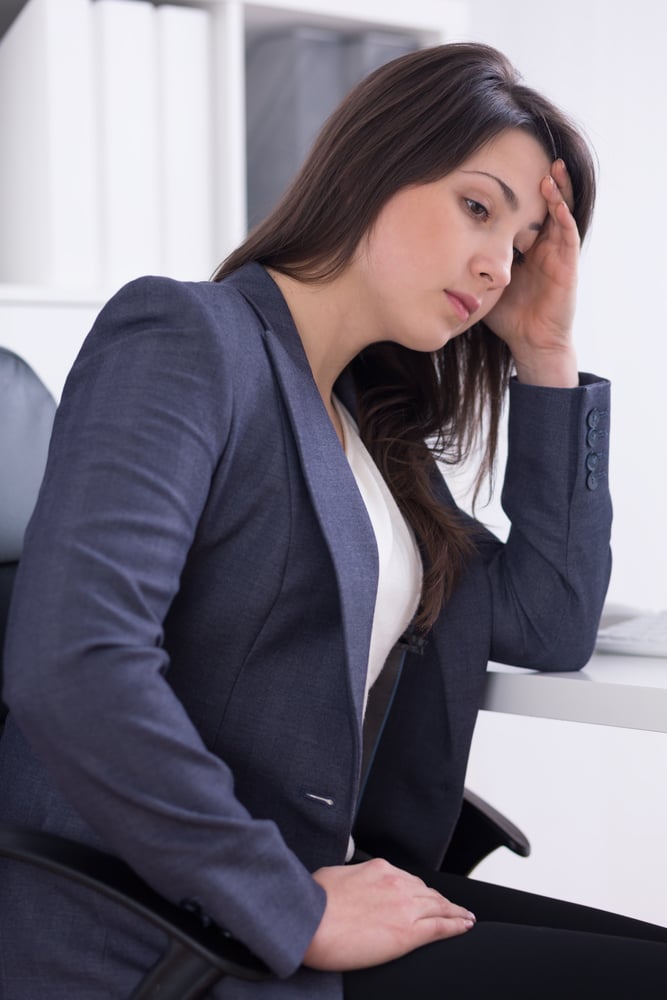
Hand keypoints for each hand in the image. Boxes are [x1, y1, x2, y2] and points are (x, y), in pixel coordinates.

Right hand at [302, 858, 474, 970]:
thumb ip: (349, 878)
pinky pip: (441, 926)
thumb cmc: (312, 902)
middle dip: (440, 900)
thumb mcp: (332, 876)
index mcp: (378, 868)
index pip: (406, 879)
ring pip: (439, 906)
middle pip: (426, 891)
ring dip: (455, 911)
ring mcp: (405, 906)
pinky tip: (465, 925)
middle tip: (451, 907)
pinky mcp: (408, 932)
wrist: (311, 922)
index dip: (418, 890)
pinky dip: (457, 925)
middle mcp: (396, 883)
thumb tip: (348, 883)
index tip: (422, 895)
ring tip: (465, 917)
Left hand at [484, 159, 579, 386]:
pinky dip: (564, 214)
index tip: (498, 168)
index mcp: (523, 246)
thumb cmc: (506, 316)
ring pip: (560, 212)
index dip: (513, 191)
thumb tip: (429, 252)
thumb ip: (465, 265)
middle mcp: (542, 245)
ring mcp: (557, 253)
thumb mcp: (480, 282)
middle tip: (530, 153)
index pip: (519, 211)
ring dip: (556, 189)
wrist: (530, 343)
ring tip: (551, 166)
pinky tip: (555, 198)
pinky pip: (568, 234)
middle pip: (542, 204)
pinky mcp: (568, 265)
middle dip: (538, 180)